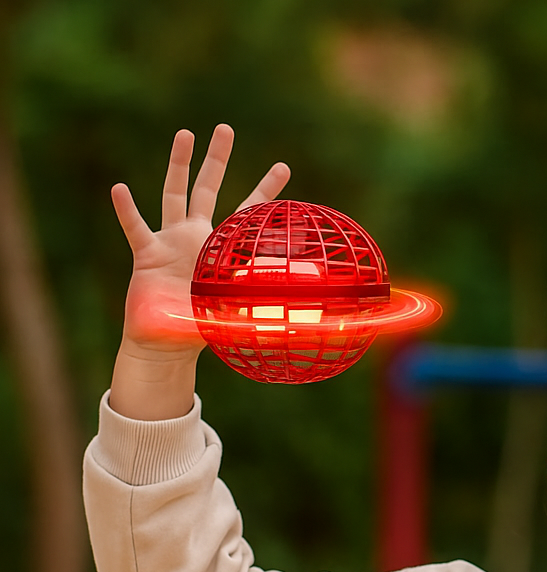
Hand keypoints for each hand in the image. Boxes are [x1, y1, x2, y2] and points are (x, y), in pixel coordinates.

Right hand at [111, 124, 290, 350]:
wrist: (166, 343)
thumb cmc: (199, 327)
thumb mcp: (234, 310)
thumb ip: (259, 299)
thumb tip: (301, 304)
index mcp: (220, 250)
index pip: (247, 215)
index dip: (265, 193)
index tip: (284, 167)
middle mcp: (195, 237)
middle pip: (208, 189)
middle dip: (217, 160)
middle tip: (226, 128)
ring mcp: (170, 242)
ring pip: (174, 195)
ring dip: (179, 165)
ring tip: (186, 134)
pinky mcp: (147, 255)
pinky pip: (136, 229)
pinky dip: (128, 211)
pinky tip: (120, 190)